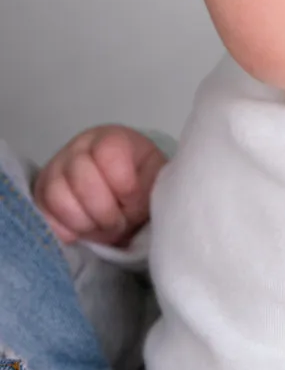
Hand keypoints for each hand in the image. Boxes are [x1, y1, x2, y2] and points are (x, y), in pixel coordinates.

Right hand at [33, 125, 166, 245]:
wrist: (123, 192)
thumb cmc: (142, 183)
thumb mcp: (156, 180)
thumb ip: (149, 186)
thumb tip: (131, 201)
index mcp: (111, 138)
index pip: (109, 153)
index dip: (124, 185)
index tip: (133, 198)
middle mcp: (79, 148)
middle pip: (82, 179)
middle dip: (105, 212)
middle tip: (118, 223)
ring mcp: (56, 169)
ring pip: (59, 199)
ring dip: (85, 223)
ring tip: (102, 228)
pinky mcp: (41, 194)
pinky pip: (45, 217)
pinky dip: (67, 231)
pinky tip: (84, 230)